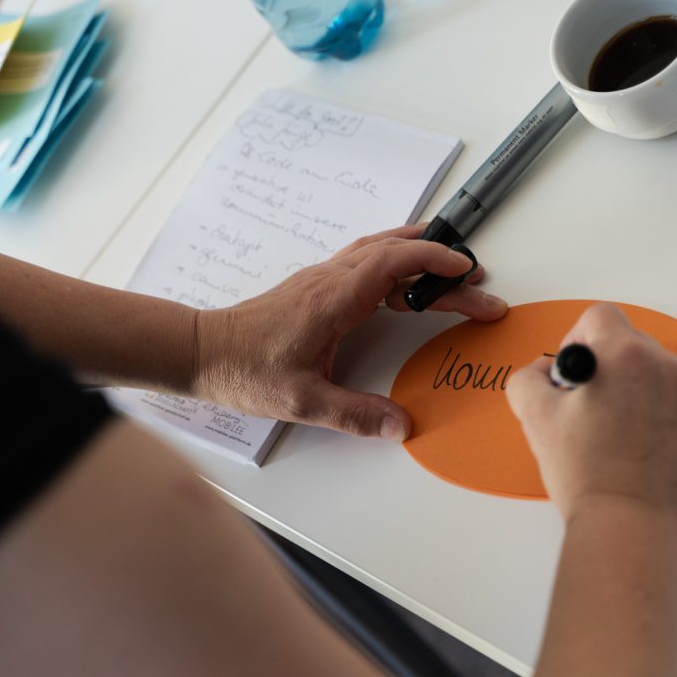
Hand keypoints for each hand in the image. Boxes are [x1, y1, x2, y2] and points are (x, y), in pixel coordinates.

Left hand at [192, 225, 507, 439]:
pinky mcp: (313, 286)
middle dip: (440, 265)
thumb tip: (402, 426)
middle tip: (477, 285)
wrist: (199, 351)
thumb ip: (355, 415)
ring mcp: (320, 279)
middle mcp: (329, 279)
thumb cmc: (244, 371)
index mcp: (333, 298)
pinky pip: (363, 259)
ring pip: (378, 250)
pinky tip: (401, 276)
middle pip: (395, 254)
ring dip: (417, 253)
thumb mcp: (303, 401)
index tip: (467, 274)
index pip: (394, 263)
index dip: (434, 262)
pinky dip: (393, 260)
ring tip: (450, 264)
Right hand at [506, 303, 676, 529]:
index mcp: (624, 355)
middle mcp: (666, 367)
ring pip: (658, 376)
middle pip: (631, 345)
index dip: (578, 338)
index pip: (600, 316)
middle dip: (608, 368)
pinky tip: (644, 451)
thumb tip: (544, 371)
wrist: (629, 525)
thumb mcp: (534, 417)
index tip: (573, 372)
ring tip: (619, 435)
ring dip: (638, 392)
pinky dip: (664, 420)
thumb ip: (528, 377)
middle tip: (590, 409)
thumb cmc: (585, 473)